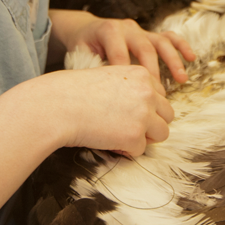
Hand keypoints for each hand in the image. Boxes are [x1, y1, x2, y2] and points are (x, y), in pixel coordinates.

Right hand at [31, 64, 173, 156]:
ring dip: (143, 137)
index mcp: (141, 74)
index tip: (128, 111)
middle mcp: (147, 92)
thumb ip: (130, 89)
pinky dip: (125, 150)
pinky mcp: (135, 136)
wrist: (57, 105)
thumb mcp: (108, 77)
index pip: (160, 94)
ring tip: (118, 134)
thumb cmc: (75, 92)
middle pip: (167, 114)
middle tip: (126, 126)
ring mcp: (143, 114)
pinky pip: (140, 150)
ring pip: (162, 133)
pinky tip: (107, 140)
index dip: (146, 106)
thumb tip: (144, 111)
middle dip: (151, 123)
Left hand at [48, 9, 194, 82]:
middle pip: (144, 48)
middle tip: (157, 94)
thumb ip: (92, 69)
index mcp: (109, 30)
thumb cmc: (83, 47)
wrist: (85, 30)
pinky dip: (180, 46)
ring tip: (182, 79)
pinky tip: (191, 58)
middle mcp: (127, 27)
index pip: (120, 54)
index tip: (131, 97)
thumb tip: (105, 91)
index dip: (126, 75)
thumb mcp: (80, 55)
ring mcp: (140, 30)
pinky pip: (168, 37)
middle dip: (152, 72)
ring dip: (172, 61)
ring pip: (160, 41)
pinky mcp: (148, 34)